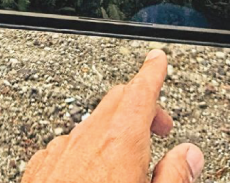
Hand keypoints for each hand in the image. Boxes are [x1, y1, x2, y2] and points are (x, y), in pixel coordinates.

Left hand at [22, 49, 203, 182]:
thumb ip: (174, 178)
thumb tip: (188, 155)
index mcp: (119, 145)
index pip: (139, 92)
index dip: (151, 72)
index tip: (157, 59)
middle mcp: (86, 140)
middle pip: (115, 101)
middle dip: (139, 103)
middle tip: (160, 124)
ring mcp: (60, 153)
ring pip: (90, 122)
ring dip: (113, 128)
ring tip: (132, 156)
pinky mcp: (41, 170)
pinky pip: (67, 145)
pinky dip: (86, 148)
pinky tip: (93, 172)